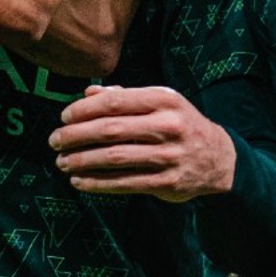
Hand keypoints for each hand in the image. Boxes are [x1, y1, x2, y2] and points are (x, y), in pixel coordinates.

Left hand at [49, 85, 235, 200]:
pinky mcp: (167, 183)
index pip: (114, 102)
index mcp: (164, 100)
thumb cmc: (181, 124)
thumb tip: (87, 93)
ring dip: (82, 161)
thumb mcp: (161, 102)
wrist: (220, 159)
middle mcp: (168, 126)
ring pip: (115, 158)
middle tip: (55, 141)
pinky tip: (79, 181)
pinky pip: (125, 183)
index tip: (63, 117)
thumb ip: (125, 96)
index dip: (83, 110)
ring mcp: (169, 156)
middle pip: (110, 130)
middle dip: (75, 136)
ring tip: (62, 162)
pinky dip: (98, 183)